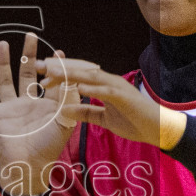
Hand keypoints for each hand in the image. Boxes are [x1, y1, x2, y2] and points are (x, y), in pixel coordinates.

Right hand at [0, 33, 77, 195]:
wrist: (29, 165)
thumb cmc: (49, 148)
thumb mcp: (64, 121)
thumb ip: (68, 99)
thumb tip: (72, 77)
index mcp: (48, 106)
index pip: (52, 80)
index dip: (56, 66)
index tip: (58, 51)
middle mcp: (29, 104)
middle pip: (28, 73)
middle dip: (29, 55)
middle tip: (30, 36)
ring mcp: (12, 108)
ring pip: (6, 80)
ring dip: (3, 62)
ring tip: (3, 43)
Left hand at [37, 57, 176, 147]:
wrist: (158, 129)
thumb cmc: (134, 123)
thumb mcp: (103, 119)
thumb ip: (85, 113)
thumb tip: (65, 111)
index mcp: (102, 86)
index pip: (77, 77)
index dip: (58, 75)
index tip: (40, 76)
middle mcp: (108, 81)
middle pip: (79, 71)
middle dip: (58, 69)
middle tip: (37, 66)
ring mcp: (117, 87)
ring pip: (90, 76)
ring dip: (70, 74)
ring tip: (52, 73)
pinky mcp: (124, 96)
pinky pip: (105, 90)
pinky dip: (92, 88)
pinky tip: (78, 88)